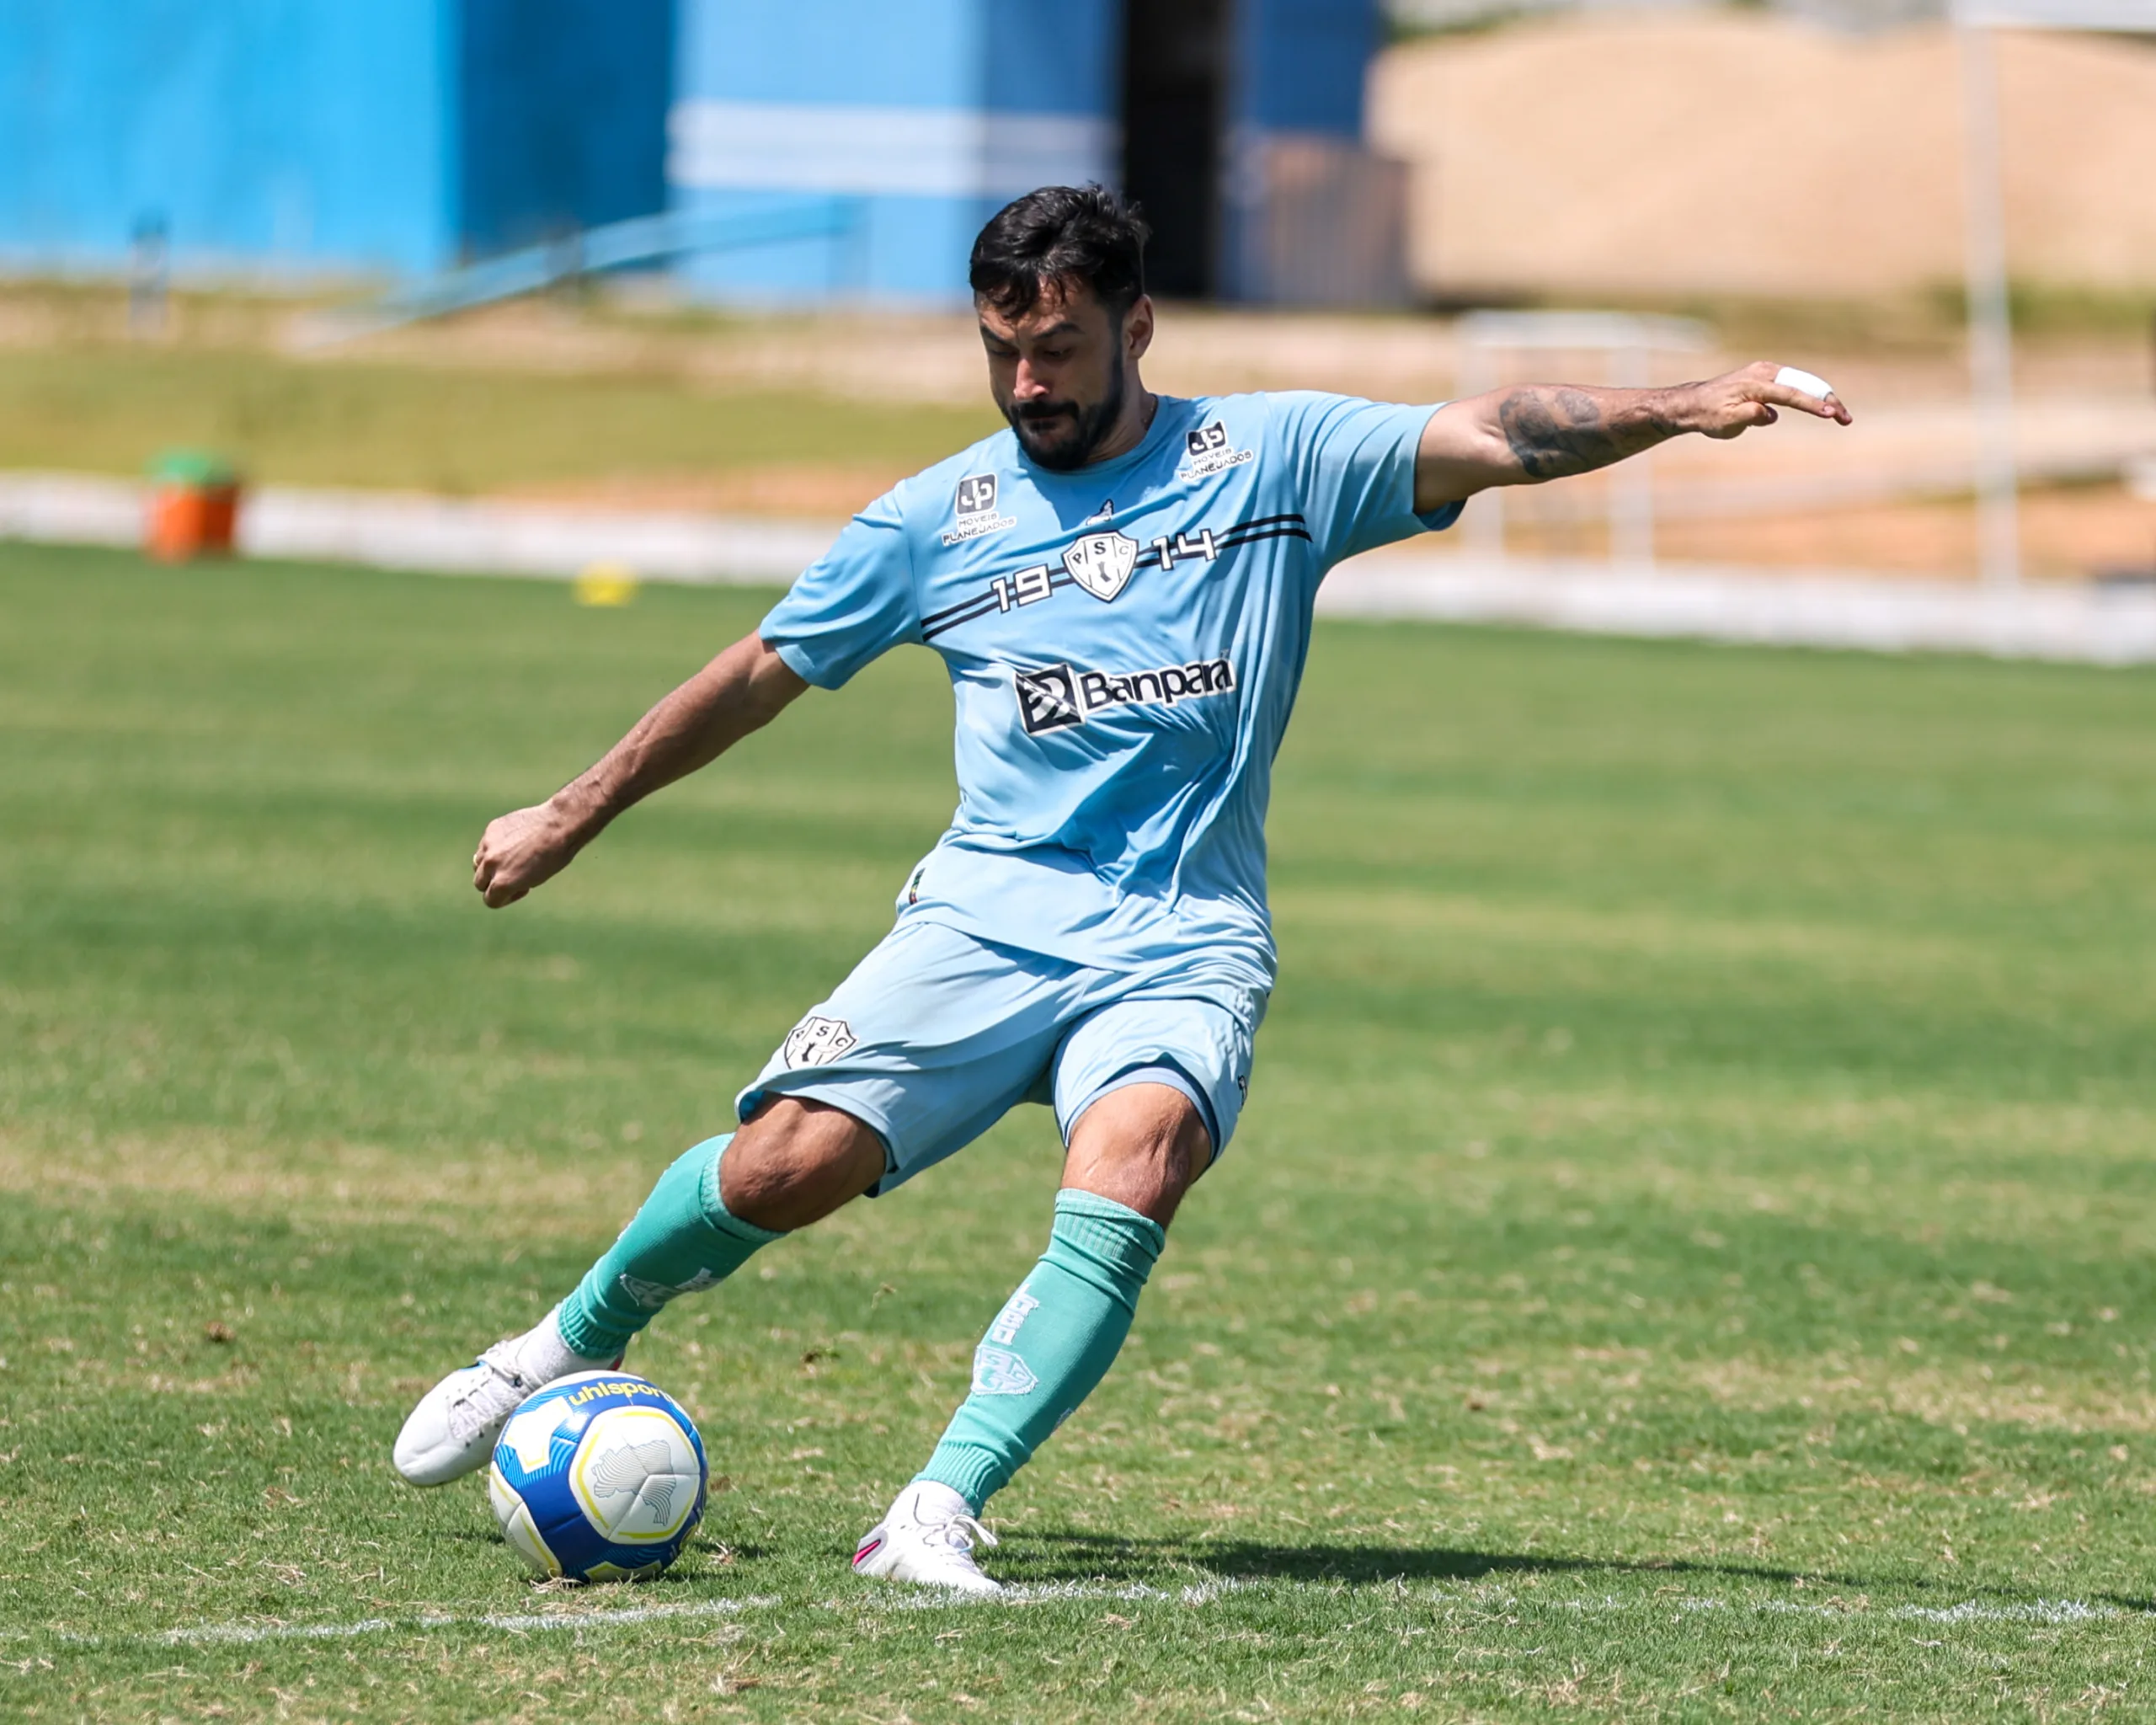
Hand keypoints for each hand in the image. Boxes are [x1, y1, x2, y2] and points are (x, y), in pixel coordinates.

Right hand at [472, 799, 590, 907]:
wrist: (559, 824)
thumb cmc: (554, 856)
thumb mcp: (534, 879)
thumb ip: (510, 883)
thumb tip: (495, 880)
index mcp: (503, 882)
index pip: (490, 900)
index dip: (505, 898)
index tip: (521, 888)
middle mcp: (491, 865)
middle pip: (480, 883)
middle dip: (494, 882)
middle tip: (515, 874)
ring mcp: (488, 845)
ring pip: (478, 863)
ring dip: (490, 865)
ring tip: (513, 858)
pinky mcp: (490, 829)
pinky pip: (486, 845)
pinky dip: (495, 847)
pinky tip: (515, 841)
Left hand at [1676, 361, 1852, 439]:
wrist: (1694, 403)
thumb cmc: (1709, 415)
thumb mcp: (1726, 422)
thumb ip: (1749, 416)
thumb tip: (1771, 413)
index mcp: (1755, 384)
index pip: (1791, 395)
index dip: (1812, 405)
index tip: (1830, 414)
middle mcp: (1765, 372)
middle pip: (1804, 385)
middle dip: (1827, 400)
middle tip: (1846, 419)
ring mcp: (1767, 371)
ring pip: (1802, 383)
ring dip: (1822, 398)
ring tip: (1839, 416)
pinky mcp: (1767, 376)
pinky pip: (1794, 384)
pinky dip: (1810, 394)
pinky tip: (1822, 407)